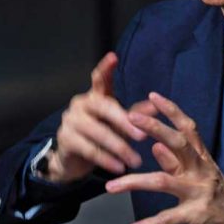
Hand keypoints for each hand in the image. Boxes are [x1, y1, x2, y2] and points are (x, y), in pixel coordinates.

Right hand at [46, 52, 155, 182]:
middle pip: (104, 107)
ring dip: (119, 148)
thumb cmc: (103, 134)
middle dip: (124, 122)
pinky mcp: (66, 140)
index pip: (99, 78)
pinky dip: (107, 160)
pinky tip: (120, 168)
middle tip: (142, 136)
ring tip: (136, 161)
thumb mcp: (121, 124)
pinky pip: (89, 150)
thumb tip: (158, 104)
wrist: (75, 160)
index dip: (106, 68)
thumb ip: (137, 113)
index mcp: (96, 96)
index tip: (113, 56)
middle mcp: (81, 104)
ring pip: (98, 132)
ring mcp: (71, 121)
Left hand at [105, 92, 223, 223]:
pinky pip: (170, 217)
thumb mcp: (197, 177)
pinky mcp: (198, 214)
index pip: (187, 128)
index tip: (153, 96)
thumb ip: (177, 162)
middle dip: (155, 128)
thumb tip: (156, 146)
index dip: (171, 111)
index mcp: (201, 159)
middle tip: (131, 119)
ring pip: (164, 180)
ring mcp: (200, 191)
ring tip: (111, 186)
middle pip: (178, 143)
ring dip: (135, 182)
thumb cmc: (215, 201)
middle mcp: (202, 170)